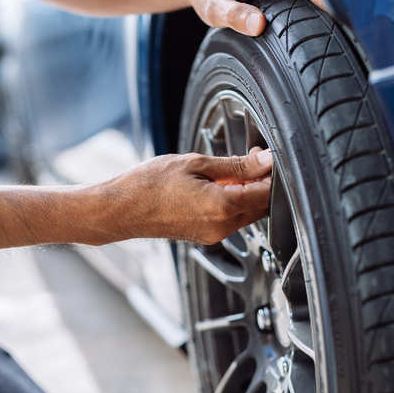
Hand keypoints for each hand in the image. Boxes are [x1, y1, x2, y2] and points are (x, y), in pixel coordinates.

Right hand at [106, 149, 272, 244]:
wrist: (121, 209)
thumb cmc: (150, 185)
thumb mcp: (197, 164)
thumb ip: (236, 165)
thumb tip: (265, 160)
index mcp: (223, 206)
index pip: (267, 193)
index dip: (272, 173)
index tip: (269, 156)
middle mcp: (223, 226)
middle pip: (261, 206)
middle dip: (262, 182)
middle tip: (253, 158)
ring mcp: (215, 235)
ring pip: (248, 213)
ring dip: (248, 192)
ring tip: (231, 170)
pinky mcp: (207, 236)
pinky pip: (232, 219)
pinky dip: (234, 202)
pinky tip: (219, 185)